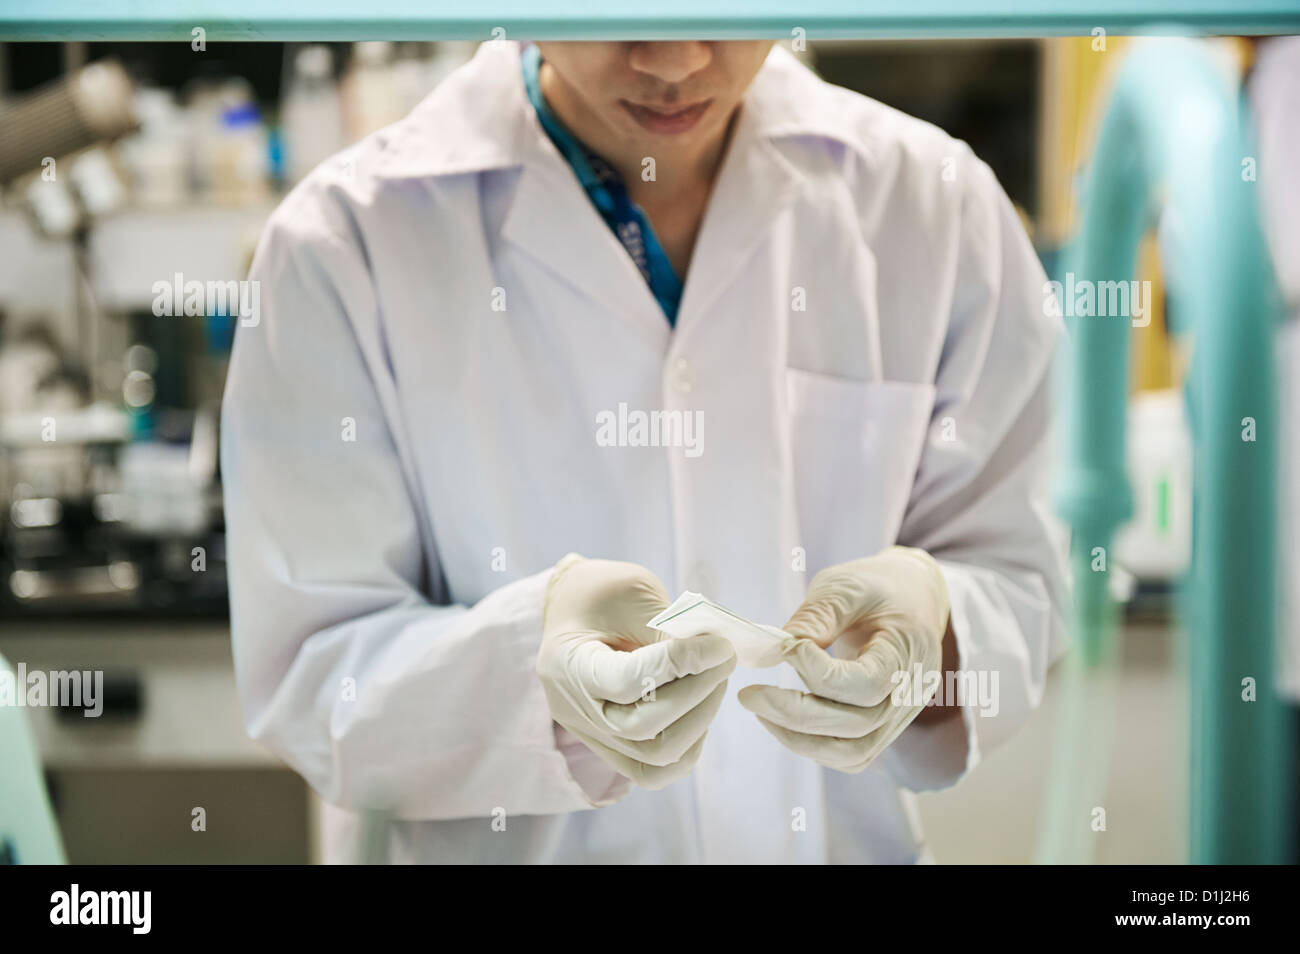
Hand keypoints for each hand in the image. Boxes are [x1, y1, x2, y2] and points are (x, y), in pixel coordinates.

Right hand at [538, 554, 736, 788]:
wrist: (572, 610)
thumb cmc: (600, 593)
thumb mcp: (632, 593)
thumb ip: (667, 630)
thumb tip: (713, 658)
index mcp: (568, 664)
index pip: (628, 681)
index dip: (680, 664)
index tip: (718, 645)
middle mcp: (574, 709)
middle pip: (642, 730)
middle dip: (695, 694)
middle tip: (724, 659)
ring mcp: (591, 734)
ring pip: (653, 758)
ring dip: (698, 720)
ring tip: (717, 680)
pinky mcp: (612, 745)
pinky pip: (653, 768)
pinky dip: (687, 744)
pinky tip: (702, 707)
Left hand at [738, 546, 948, 772]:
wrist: (910, 598)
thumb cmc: (876, 587)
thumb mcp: (846, 585)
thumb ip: (817, 616)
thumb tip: (780, 651)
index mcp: (908, 650)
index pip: (866, 683)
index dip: (818, 674)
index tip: (784, 649)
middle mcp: (911, 692)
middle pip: (857, 725)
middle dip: (796, 713)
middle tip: (750, 694)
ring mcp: (900, 715)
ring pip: (853, 752)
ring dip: (801, 739)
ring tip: (761, 710)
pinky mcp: (883, 726)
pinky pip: (850, 753)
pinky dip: (813, 745)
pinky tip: (781, 719)